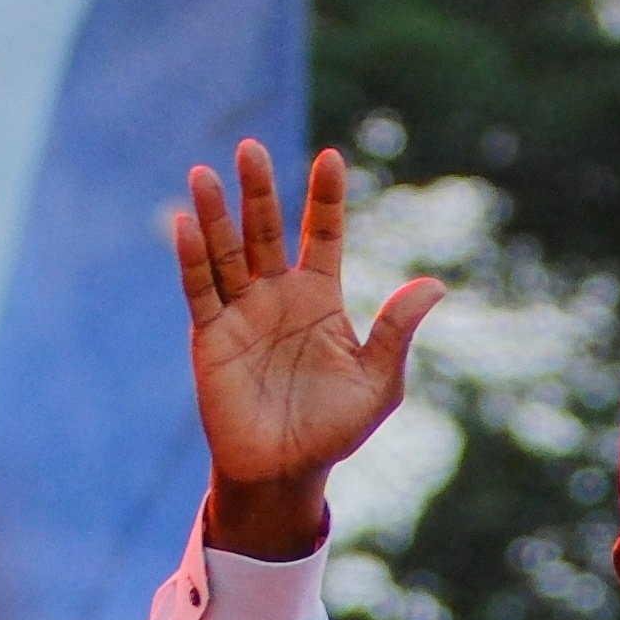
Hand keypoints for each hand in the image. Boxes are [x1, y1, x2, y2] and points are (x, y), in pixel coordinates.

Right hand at [178, 141, 445, 559]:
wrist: (285, 472)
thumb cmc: (334, 429)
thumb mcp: (378, 382)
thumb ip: (397, 332)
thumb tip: (434, 285)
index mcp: (319, 297)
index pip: (321, 234)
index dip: (326, 198)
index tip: (332, 157)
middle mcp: (276, 295)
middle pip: (264, 230)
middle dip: (258, 191)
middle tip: (250, 147)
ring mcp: (240, 313)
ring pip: (225, 252)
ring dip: (214, 215)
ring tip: (205, 173)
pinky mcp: (211, 337)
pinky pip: (200, 291)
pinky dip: (191, 259)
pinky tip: (184, 224)